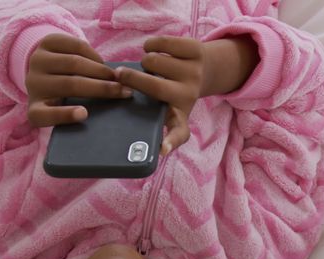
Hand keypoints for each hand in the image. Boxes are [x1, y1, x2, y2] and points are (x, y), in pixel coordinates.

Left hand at [25, 34, 131, 127]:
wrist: (46, 70)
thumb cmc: (63, 98)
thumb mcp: (65, 110)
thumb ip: (79, 112)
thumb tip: (114, 97)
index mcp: (36, 109)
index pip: (43, 116)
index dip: (63, 116)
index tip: (84, 113)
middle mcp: (33, 85)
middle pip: (69, 85)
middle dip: (100, 87)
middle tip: (123, 90)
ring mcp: (37, 62)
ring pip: (73, 63)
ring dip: (100, 70)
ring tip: (115, 76)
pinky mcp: (45, 43)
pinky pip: (74, 45)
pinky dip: (93, 55)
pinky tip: (101, 63)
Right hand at [113, 36, 208, 155]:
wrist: (205, 69)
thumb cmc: (174, 92)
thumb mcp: (165, 110)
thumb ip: (147, 118)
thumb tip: (118, 120)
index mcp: (180, 115)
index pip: (179, 133)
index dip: (170, 141)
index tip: (162, 150)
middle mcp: (189, 95)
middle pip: (153, 86)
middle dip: (130, 77)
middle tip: (120, 74)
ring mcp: (194, 72)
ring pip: (153, 60)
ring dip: (145, 60)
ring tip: (148, 65)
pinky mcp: (196, 51)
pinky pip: (161, 43)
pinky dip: (151, 44)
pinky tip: (152, 50)